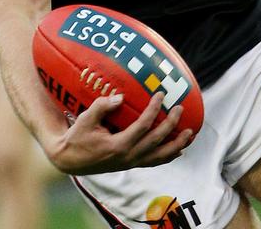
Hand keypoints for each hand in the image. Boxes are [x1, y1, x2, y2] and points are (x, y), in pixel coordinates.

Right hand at [44, 92, 194, 174]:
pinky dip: (168, 156)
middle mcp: (128, 157)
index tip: (161, 95)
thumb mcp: (85, 119)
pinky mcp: (131, 165)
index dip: (154, 110)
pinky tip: (178, 150)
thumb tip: (121, 97)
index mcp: (118, 145)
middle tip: (179, 109)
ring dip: (177, 145)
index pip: (143, 126)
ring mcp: (131, 163)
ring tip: (189, 134)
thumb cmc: (77, 137)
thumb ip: (102, 107)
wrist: (70, 160)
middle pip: (157, 141)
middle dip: (171, 125)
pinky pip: (154, 162)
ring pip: (160, 157)